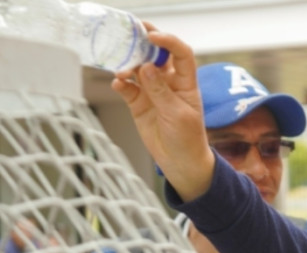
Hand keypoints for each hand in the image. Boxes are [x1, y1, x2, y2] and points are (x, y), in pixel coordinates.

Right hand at [111, 26, 213, 201]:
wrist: (180, 162)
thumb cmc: (188, 139)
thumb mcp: (178, 115)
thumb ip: (161, 92)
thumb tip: (146, 68)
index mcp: (185, 82)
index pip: (181, 53)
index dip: (169, 41)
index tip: (153, 37)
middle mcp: (169, 82)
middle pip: (156, 55)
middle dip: (144, 44)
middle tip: (129, 36)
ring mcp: (152, 91)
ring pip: (138, 69)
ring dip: (129, 66)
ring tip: (122, 71)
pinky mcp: (138, 103)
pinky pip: (127, 88)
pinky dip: (121, 84)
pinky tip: (118, 84)